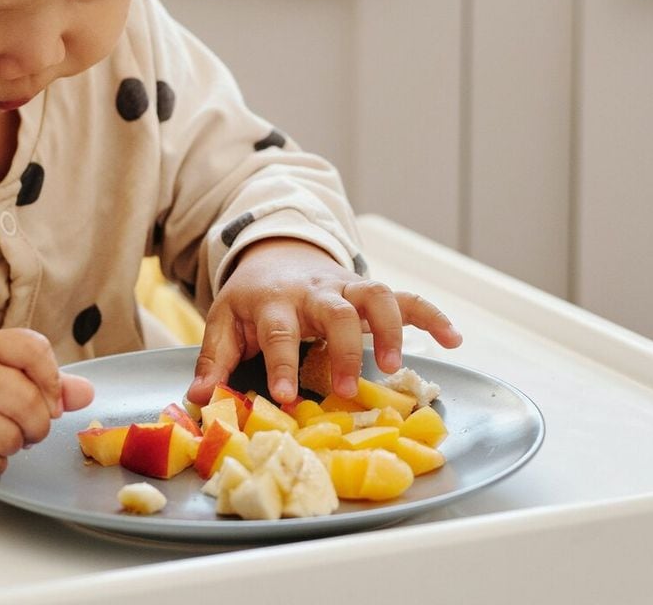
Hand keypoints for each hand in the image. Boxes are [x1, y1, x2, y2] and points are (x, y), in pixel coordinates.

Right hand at [0, 328, 93, 480]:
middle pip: (26, 401)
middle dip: (40, 423)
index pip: (32, 349)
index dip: (53, 379)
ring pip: (9, 437)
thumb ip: (42, 377)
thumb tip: (87, 394)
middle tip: (33, 428)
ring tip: (3, 437)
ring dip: (16, 445)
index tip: (52, 399)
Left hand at [186, 238, 461, 407]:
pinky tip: (453, 339)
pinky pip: (406, 297)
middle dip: (343, 348)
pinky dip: (432, 314)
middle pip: (334, 309)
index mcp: (274, 302)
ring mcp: (346, 288)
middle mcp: (314, 291)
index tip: (287, 397)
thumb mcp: (224, 321)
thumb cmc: (251, 299)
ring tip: (396, 365)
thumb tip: (199, 398)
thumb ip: (214, 359)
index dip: (282, 363)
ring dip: (389, 327)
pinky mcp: (369, 292)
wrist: (274, 253)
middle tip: (345, 390)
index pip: (278, 331)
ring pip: (375, 294)